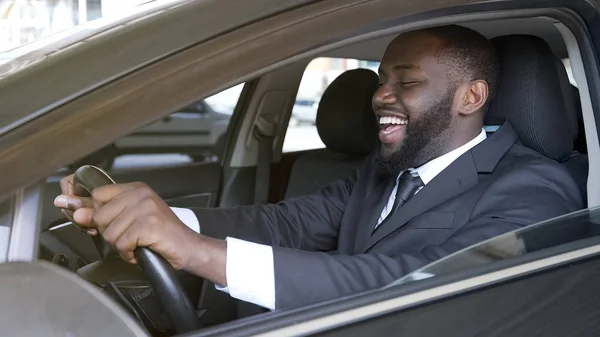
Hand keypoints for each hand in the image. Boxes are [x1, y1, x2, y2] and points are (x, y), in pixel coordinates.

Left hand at [54, 179, 200, 269]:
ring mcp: (145, 208)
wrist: (188, 247)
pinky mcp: (148, 224)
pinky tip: (140, 250)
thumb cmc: (161, 235)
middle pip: (100, 216)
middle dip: (111, 233)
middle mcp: (140, 194)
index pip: (98, 195)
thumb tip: (76, 212)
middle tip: (131, 236)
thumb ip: (102, 215)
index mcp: (136, 188)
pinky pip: (121, 244)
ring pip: (109, 232)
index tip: (113, 224)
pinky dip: (129, 253)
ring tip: (138, 243)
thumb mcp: (130, 220)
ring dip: (121, 245)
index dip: (100, 215)